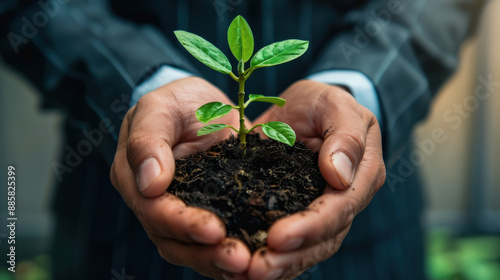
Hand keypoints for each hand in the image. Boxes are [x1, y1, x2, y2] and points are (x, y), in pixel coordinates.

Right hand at [110, 77, 250, 278]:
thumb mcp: (160, 107)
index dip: (182, 224)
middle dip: (205, 253)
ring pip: (192, 249)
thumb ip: (149, 140)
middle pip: (172, 240)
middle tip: (239, 260)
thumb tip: (150, 185)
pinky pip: (214, 241)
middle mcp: (153, 203)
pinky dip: (231, 252)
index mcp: (135, 179)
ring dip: (219, 261)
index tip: (214, 230)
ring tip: (249, 267)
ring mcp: (180, 211)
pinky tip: (255, 259)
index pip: (154, 211)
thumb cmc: (177, 101)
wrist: (201, 105)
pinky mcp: (208, 212)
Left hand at [246, 80, 385, 278]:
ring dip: (280, 265)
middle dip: (291, 257)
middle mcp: (345, 200)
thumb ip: (344, 136)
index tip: (278, 237)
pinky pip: (289, 243)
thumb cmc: (323, 103)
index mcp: (361, 175)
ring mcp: (322, 210)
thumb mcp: (335, 105)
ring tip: (248, 275)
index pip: (340, 208)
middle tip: (255, 269)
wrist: (305, 108)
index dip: (311, 227)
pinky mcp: (297, 213)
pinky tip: (245, 269)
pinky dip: (272, 258)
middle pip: (324, 238)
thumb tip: (338, 176)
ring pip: (307, 249)